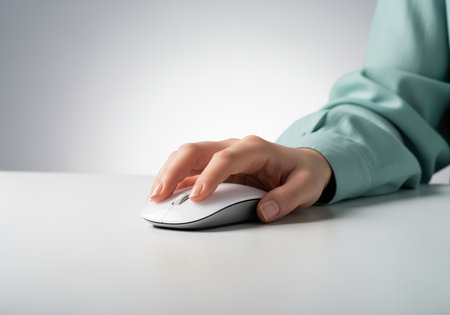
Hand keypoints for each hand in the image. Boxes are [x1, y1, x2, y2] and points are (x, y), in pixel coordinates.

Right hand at [148, 136, 331, 221]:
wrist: (302, 164)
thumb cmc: (303, 173)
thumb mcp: (306, 186)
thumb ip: (288, 198)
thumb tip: (265, 211)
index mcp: (255, 148)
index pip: (225, 158)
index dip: (209, 177)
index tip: (196, 198)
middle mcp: (234, 147)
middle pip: (196, 150)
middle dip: (174, 171)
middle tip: (159, 195)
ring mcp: (222, 154)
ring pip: (187, 156)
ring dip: (168, 174)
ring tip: (154, 197)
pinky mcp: (216, 166)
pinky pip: (190, 168)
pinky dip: (174, 180)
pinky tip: (164, 195)